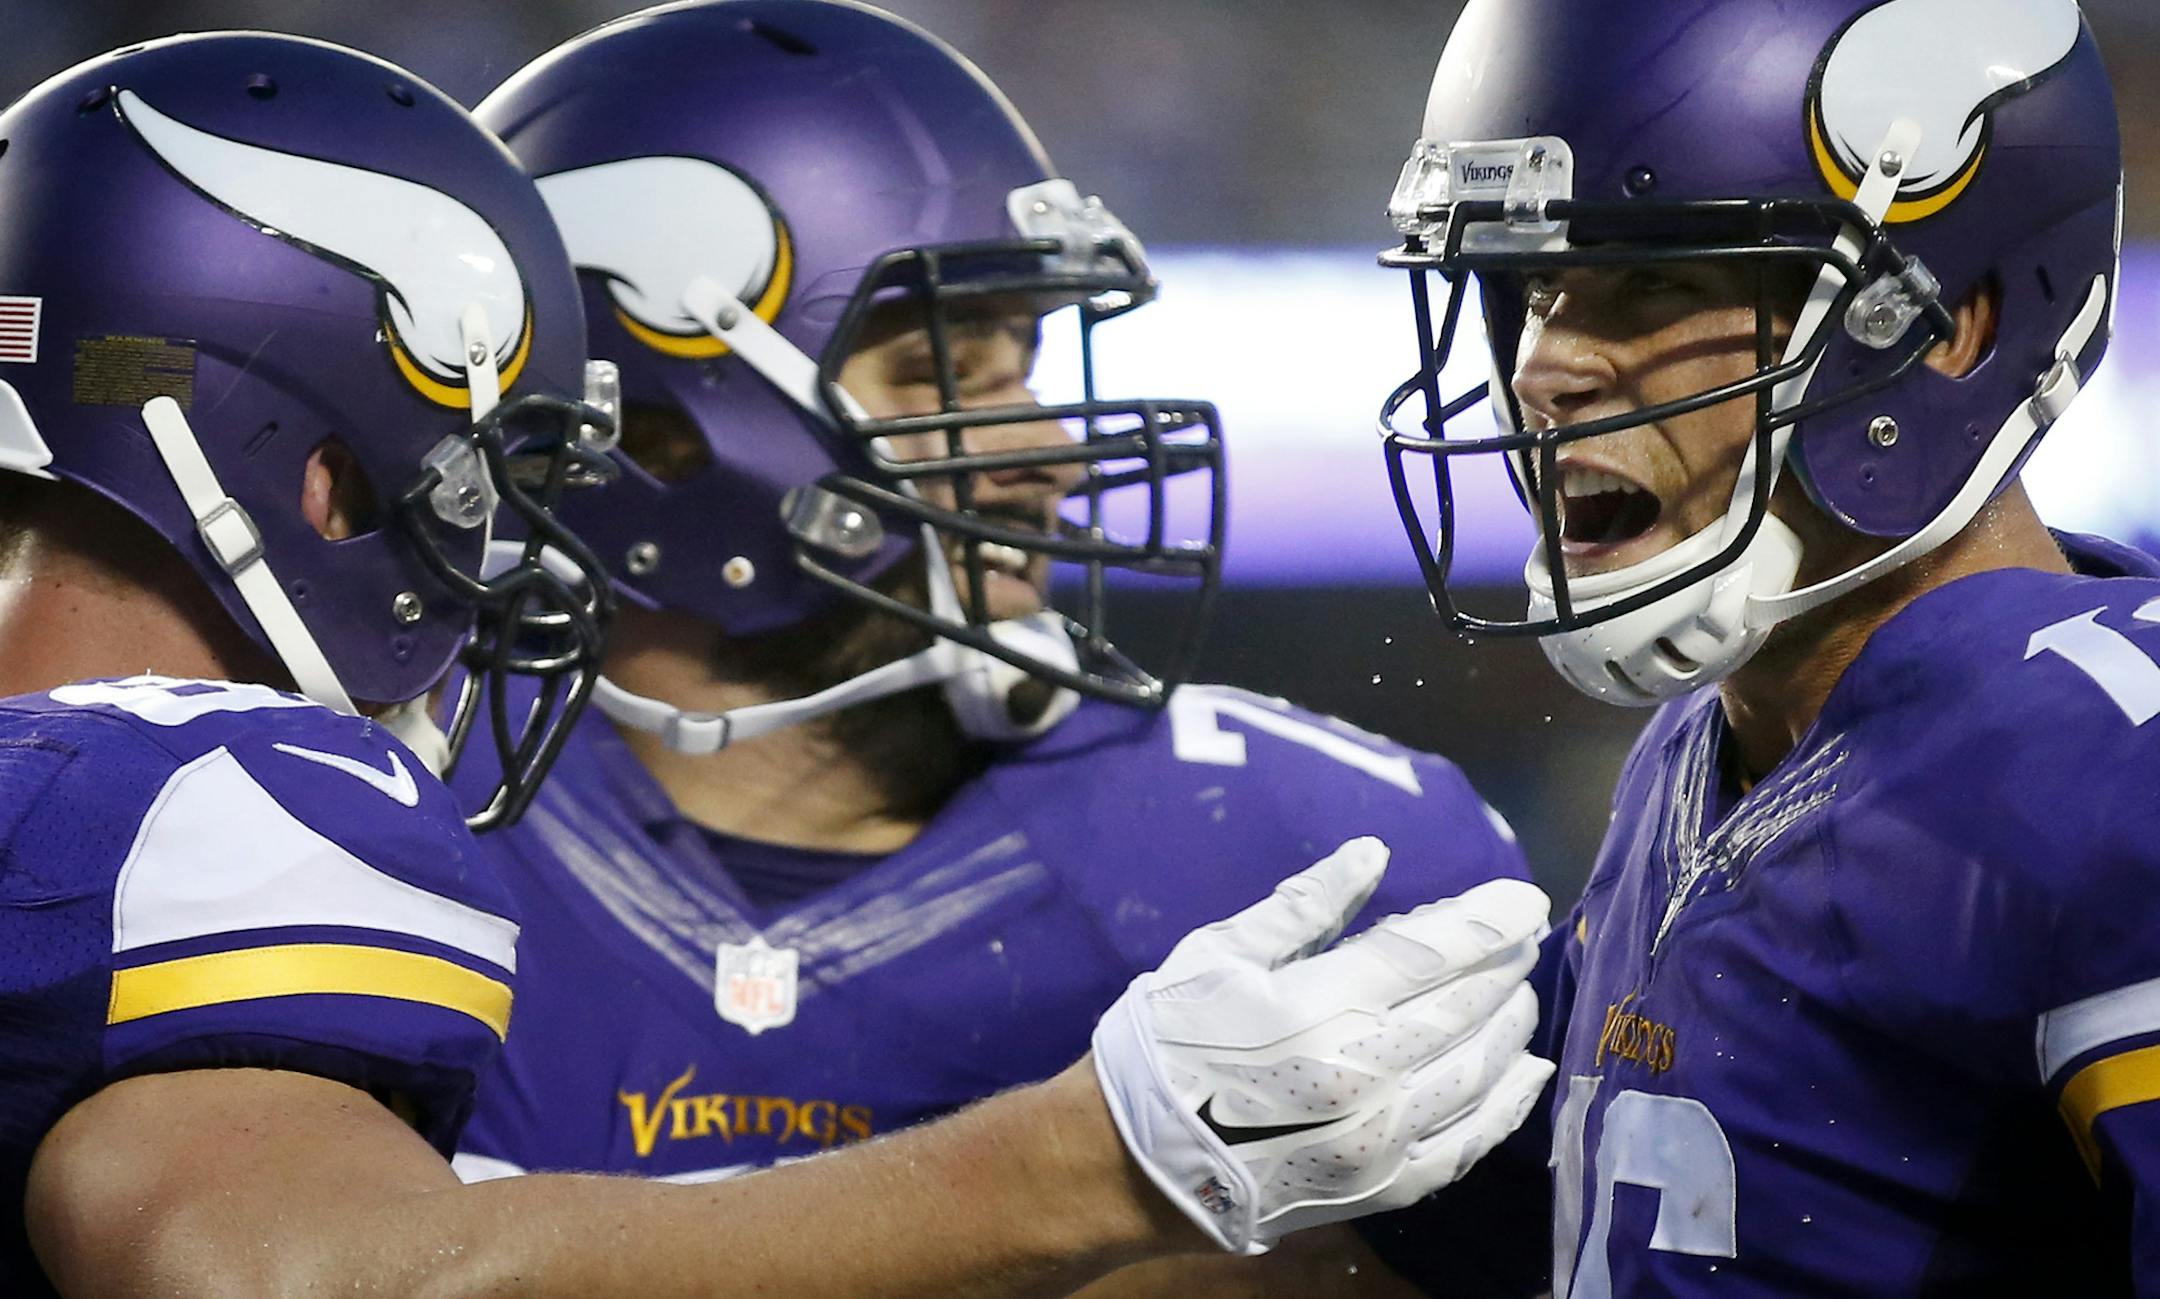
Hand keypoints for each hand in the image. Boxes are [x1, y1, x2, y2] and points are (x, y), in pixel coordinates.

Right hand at [1091, 837, 1552, 1255]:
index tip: (1526, 896)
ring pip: (1481, 1070)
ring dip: (1513, 1025)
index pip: (1435, 948)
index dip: (1489, 917)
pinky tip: (1527, 1074)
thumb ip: (1304, 905)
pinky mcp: (1381, 1186)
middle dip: (1506, 963)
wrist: (1127, 1163)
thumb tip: (1373, 853)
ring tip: (1522, 993)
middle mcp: (1366, 1070)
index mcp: (1322, 1003)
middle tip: (1526, 935)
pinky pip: (1467, 1143)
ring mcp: (1381, 1136)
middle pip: (1467, 1005)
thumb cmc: (1166, 1043)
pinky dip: (1507, 1105)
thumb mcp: (1218, 953)